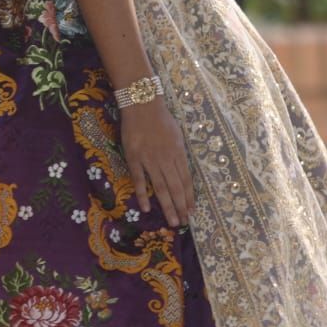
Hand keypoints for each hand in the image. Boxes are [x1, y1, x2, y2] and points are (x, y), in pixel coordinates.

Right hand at [119, 98, 194, 227]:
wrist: (142, 104)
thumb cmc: (160, 118)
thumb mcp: (177, 135)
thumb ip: (179, 154)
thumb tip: (183, 170)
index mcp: (178, 153)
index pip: (186, 180)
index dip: (190, 197)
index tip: (192, 211)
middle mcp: (166, 159)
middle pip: (176, 187)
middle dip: (181, 207)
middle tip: (183, 223)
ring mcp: (150, 160)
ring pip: (160, 188)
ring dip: (167, 206)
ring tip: (172, 221)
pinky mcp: (134, 158)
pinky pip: (139, 180)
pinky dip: (142, 194)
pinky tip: (146, 208)